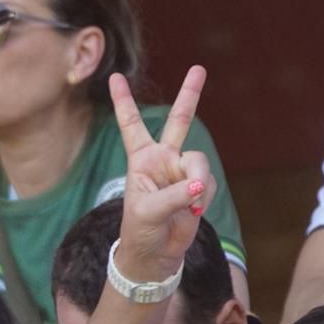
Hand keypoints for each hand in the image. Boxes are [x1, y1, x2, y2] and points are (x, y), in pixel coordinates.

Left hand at [109, 68, 213, 283]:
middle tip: (199, 68)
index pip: (131, 125)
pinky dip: (204, 197)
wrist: (155, 254)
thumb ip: (174, 195)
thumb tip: (198, 185)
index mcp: (141, 159)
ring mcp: (182, 171)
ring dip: (196, 182)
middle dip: (189, 95)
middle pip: (178, 121)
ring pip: (198, 161)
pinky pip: (208, 183)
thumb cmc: (140, 231)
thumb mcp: (148, 212)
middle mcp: (163, 159)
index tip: (115, 77)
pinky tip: (194, 210)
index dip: (124, 102)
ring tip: (190, 204)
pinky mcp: (198, 186)